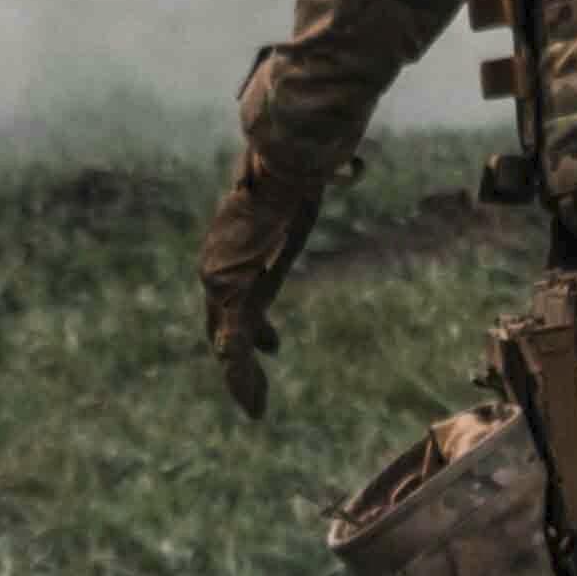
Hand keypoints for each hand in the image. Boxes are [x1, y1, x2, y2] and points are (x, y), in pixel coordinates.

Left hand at [197, 134, 322, 424]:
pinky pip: (234, 352)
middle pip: (224, 324)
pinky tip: (253, 408)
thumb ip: (321, 184)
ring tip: (256, 408)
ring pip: (228, 346)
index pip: (235, 295)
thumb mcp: (306, 187)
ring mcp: (223, 288)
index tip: (273, 344)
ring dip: (242, 379)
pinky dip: (242, 382)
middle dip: (242, 354)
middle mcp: (221, 270)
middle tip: (256, 384)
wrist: (278, 173)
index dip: (253, 324)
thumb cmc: (295, 172)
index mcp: (236, 248)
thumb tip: (355, 166)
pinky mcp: (231, 302)